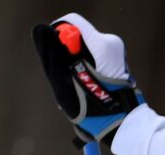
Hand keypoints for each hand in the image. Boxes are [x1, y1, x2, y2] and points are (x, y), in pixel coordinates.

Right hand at [32, 13, 143, 143]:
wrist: (122, 122)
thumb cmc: (92, 104)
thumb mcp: (64, 78)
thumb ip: (52, 52)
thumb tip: (42, 30)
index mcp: (102, 44)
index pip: (72, 22)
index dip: (58, 34)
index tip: (57, 55)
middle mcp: (112, 43)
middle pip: (79, 35)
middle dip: (68, 51)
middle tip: (69, 74)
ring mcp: (116, 52)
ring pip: (86, 47)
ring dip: (76, 60)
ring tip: (80, 82)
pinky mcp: (117, 61)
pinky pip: (94, 56)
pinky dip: (86, 65)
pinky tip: (88, 82)